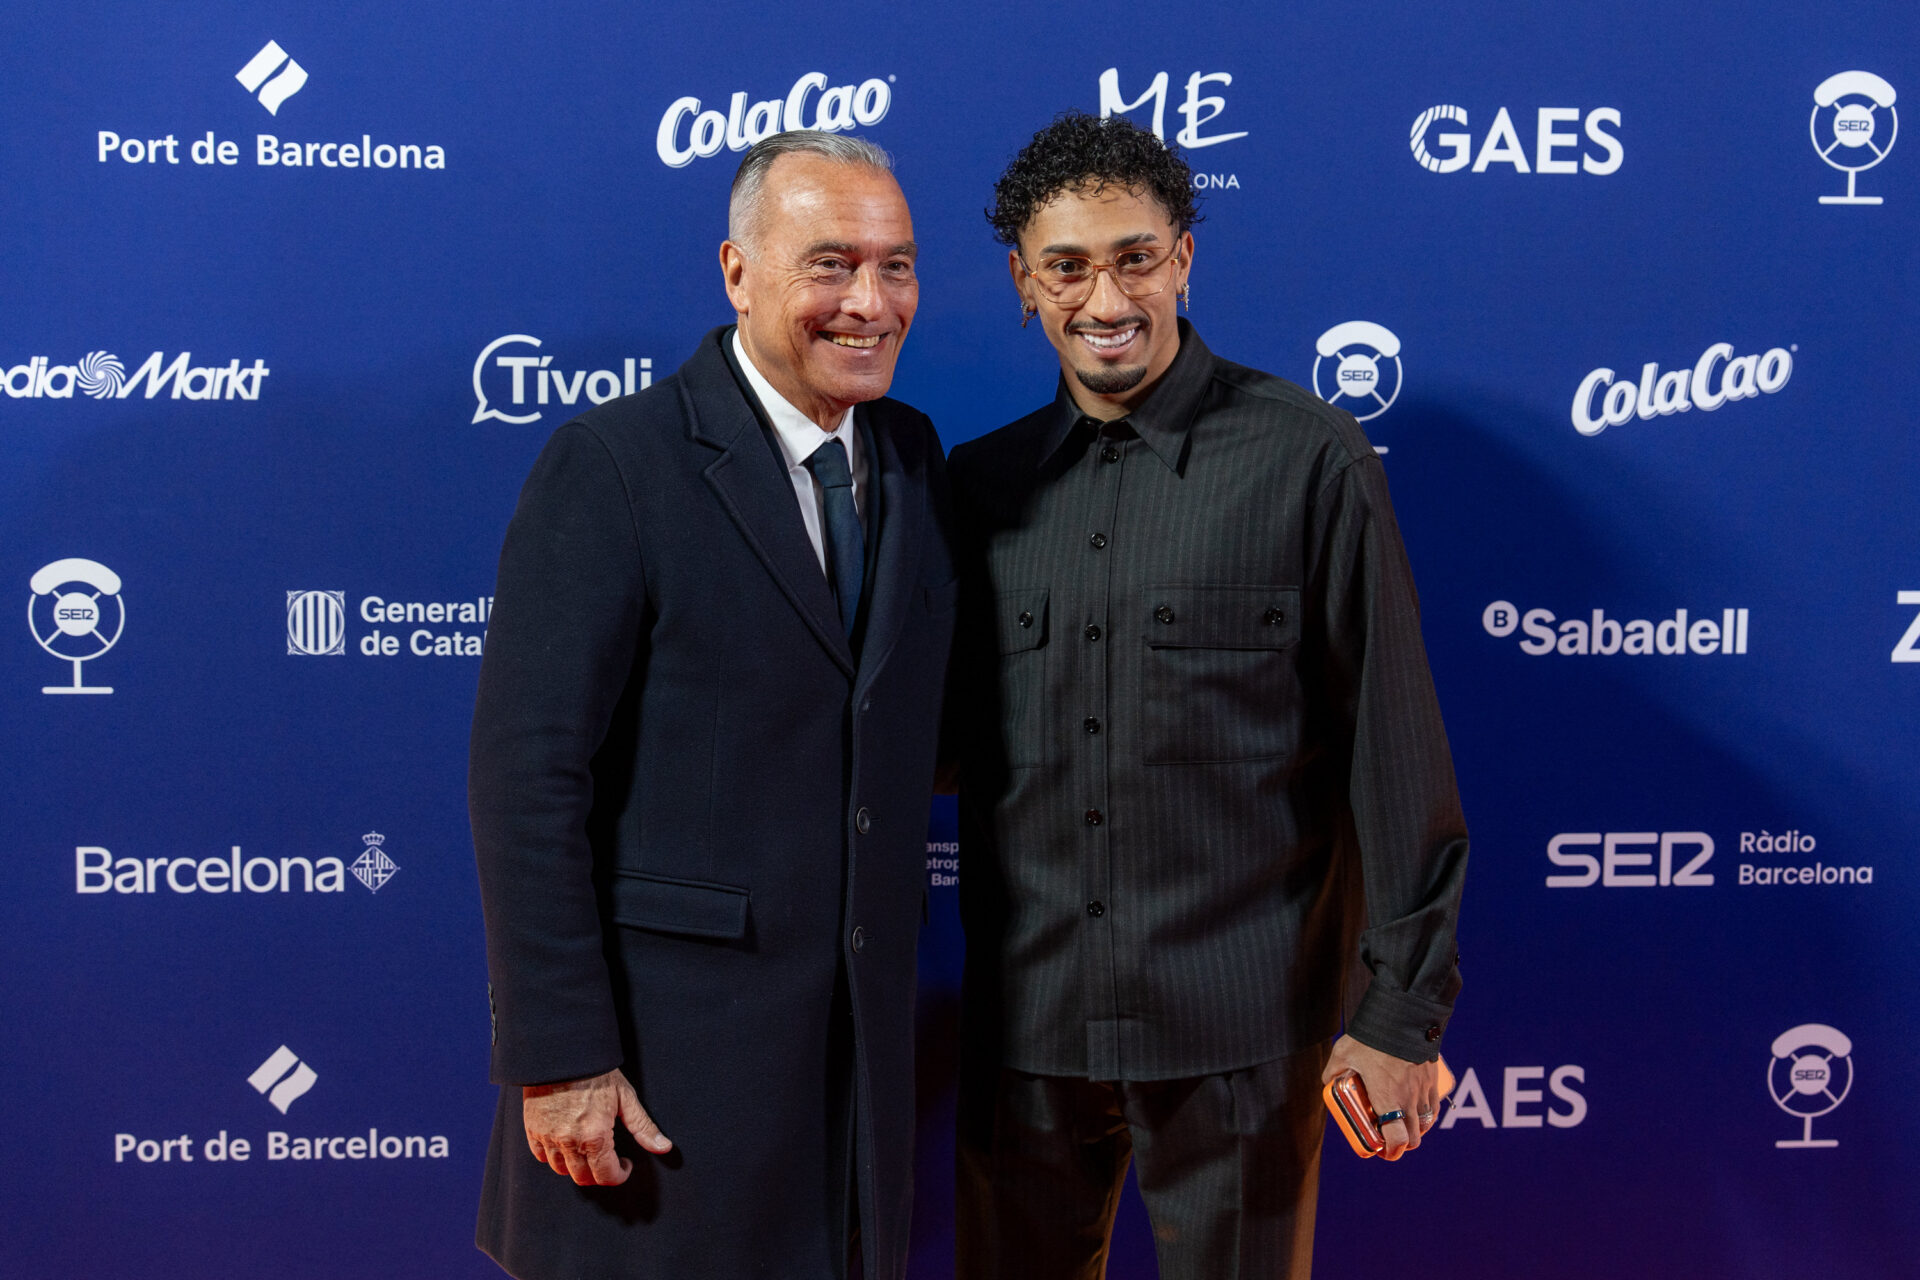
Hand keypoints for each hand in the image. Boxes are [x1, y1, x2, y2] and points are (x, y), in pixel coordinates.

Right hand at [522, 1067, 671, 1185]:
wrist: (562, 1053)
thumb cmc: (596, 1072)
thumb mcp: (625, 1097)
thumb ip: (643, 1126)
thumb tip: (664, 1147)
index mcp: (594, 1137)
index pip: (606, 1176)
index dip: (620, 1175)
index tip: (625, 1164)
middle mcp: (569, 1143)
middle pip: (583, 1178)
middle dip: (600, 1174)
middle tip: (609, 1159)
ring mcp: (548, 1138)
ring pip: (561, 1170)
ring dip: (577, 1167)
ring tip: (588, 1150)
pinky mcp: (532, 1130)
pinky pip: (541, 1156)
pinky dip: (554, 1156)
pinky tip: (566, 1143)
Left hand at [1322, 1035, 1445, 1161]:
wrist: (1402, 1016)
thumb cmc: (1372, 1038)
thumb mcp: (1343, 1054)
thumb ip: (1334, 1071)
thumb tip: (1328, 1082)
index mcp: (1388, 1099)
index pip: (1397, 1139)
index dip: (1393, 1152)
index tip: (1384, 1152)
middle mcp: (1409, 1100)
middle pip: (1414, 1138)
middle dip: (1403, 1144)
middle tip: (1390, 1139)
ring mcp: (1423, 1090)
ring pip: (1426, 1124)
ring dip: (1416, 1130)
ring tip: (1402, 1124)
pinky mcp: (1433, 1079)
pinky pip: (1433, 1106)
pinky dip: (1427, 1115)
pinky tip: (1416, 1108)